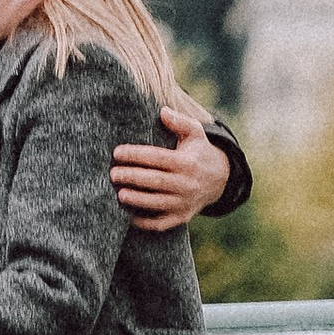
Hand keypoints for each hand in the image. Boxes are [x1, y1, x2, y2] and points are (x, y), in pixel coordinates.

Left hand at [112, 101, 230, 233]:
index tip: (117, 152)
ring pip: (157, 203)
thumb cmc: (198, 151)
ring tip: (119, 194)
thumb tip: (162, 111)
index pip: (158, 158)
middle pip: (155, 181)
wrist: (220, 180)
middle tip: (112, 174)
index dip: (136, 155)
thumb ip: (179, 121)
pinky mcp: (182, 217)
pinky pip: (161, 223)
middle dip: (132, 177)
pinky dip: (145, 223)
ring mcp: (184, 203)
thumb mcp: (195, 133)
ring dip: (137, 200)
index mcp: (187, 162)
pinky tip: (128, 216)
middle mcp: (187, 184)